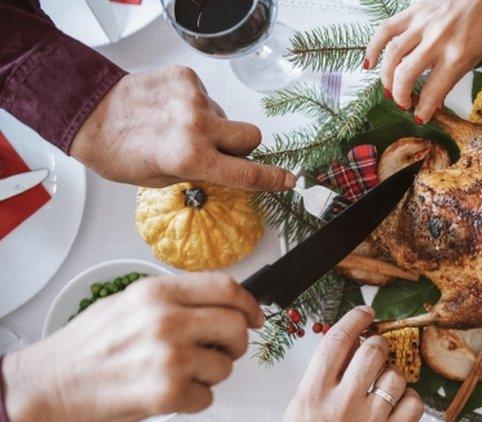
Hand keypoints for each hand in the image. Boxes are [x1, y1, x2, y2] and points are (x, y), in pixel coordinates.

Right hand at [3, 273, 262, 421]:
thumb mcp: (128, 303)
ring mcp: (169, 357)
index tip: (255, 316)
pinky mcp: (168, 393)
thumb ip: (175, 300)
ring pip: (226, 366)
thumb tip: (221, 302)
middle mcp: (166, 321)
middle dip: (234, 344)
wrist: (46, 389)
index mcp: (157, 293)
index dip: (249, 304)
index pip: (227, 288)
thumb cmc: (83, 350)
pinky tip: (165, 393)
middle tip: (217, 351)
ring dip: (210, 375)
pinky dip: (192, 400)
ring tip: (177, 374)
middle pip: (236, 326)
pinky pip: (208, 397)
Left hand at [69, 66, 294, 191]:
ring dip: (211, 125)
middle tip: (218, 151)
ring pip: (225, 116)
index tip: (288, 180)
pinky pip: (207, 97)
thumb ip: (201, 172)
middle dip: (241, 146)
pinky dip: (195, 106)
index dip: (272, 179)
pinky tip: (171, 110)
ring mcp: (194, 98)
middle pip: (251, 136)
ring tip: (176, 127)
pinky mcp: (186, 77)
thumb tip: (228, 167)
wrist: (89, 112)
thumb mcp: (162, 179)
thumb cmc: (119, 152)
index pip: (246, 173)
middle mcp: (197, 126)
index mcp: (190, 158)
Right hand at [277, 307, 422, 421]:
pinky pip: (414, 403)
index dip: (354, 319)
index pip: (337, 340)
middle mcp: (342, 403)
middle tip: (376, 352)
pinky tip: (397, 405)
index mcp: (313, 393)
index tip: (365, 312)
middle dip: (377, 345)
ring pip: (395, 376)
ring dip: (392, 377)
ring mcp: (369, 421)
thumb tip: (347, 345)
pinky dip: (409, 400)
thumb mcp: (298, 408)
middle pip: (372, 351)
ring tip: (382, 389)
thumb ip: (321, 377)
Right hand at [365, 0, 481, 123]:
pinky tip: (369, 64)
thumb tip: (434, 102)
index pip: (432, 91)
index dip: (423, 110)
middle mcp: (436, 41)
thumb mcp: (475, 57)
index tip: (419, 118)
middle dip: (400, 96)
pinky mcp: (413, 11)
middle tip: (403, 104)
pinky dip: (374, 48)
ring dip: (386, 78)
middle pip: (405, 75)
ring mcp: (422, 25)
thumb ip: (451, 78)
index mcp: (456, 56)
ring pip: (392, 55)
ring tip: (389, 90)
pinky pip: (386, 30)